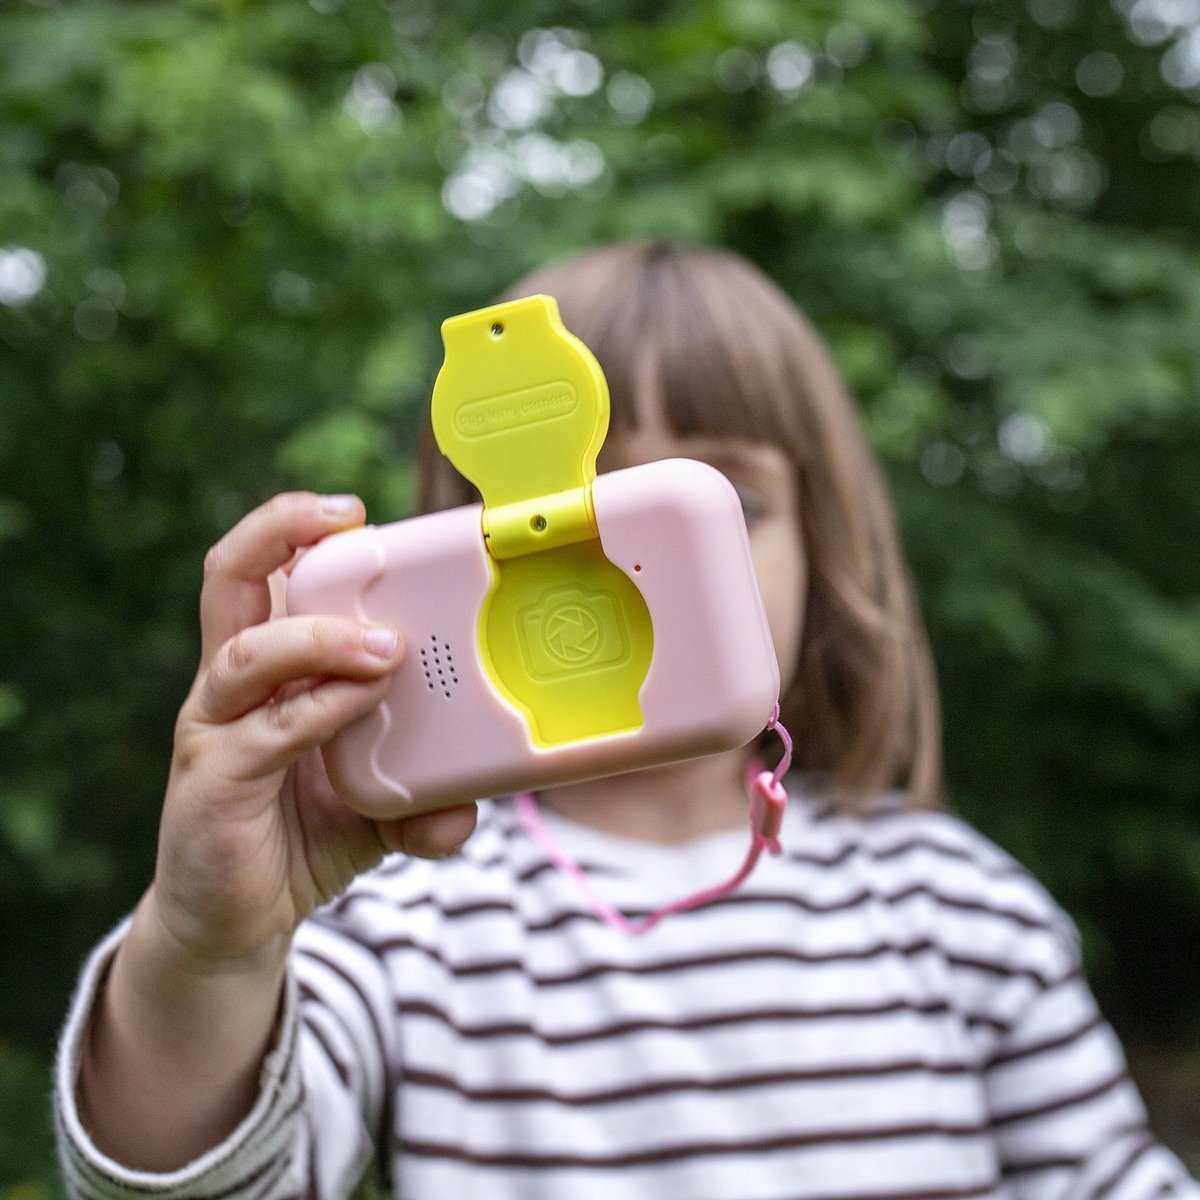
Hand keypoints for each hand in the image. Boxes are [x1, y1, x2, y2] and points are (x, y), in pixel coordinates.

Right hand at [149, 491, 476, 972]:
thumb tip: (471, 806)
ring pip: (248, 651)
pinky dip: (319, 708)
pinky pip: (267, 730)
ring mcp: (216, 730)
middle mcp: (231, 686)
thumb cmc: (300, 838)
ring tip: (387, 646)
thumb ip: (422, 795)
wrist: (235, 923)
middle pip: (229, 578)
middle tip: (348, 519)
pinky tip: (362, 702)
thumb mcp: (377, 808)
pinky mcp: (213, 781)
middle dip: (280, 530)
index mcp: (267, 670)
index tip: (358, 514)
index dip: (298, 532)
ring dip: (321, 638)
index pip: (265, 575)